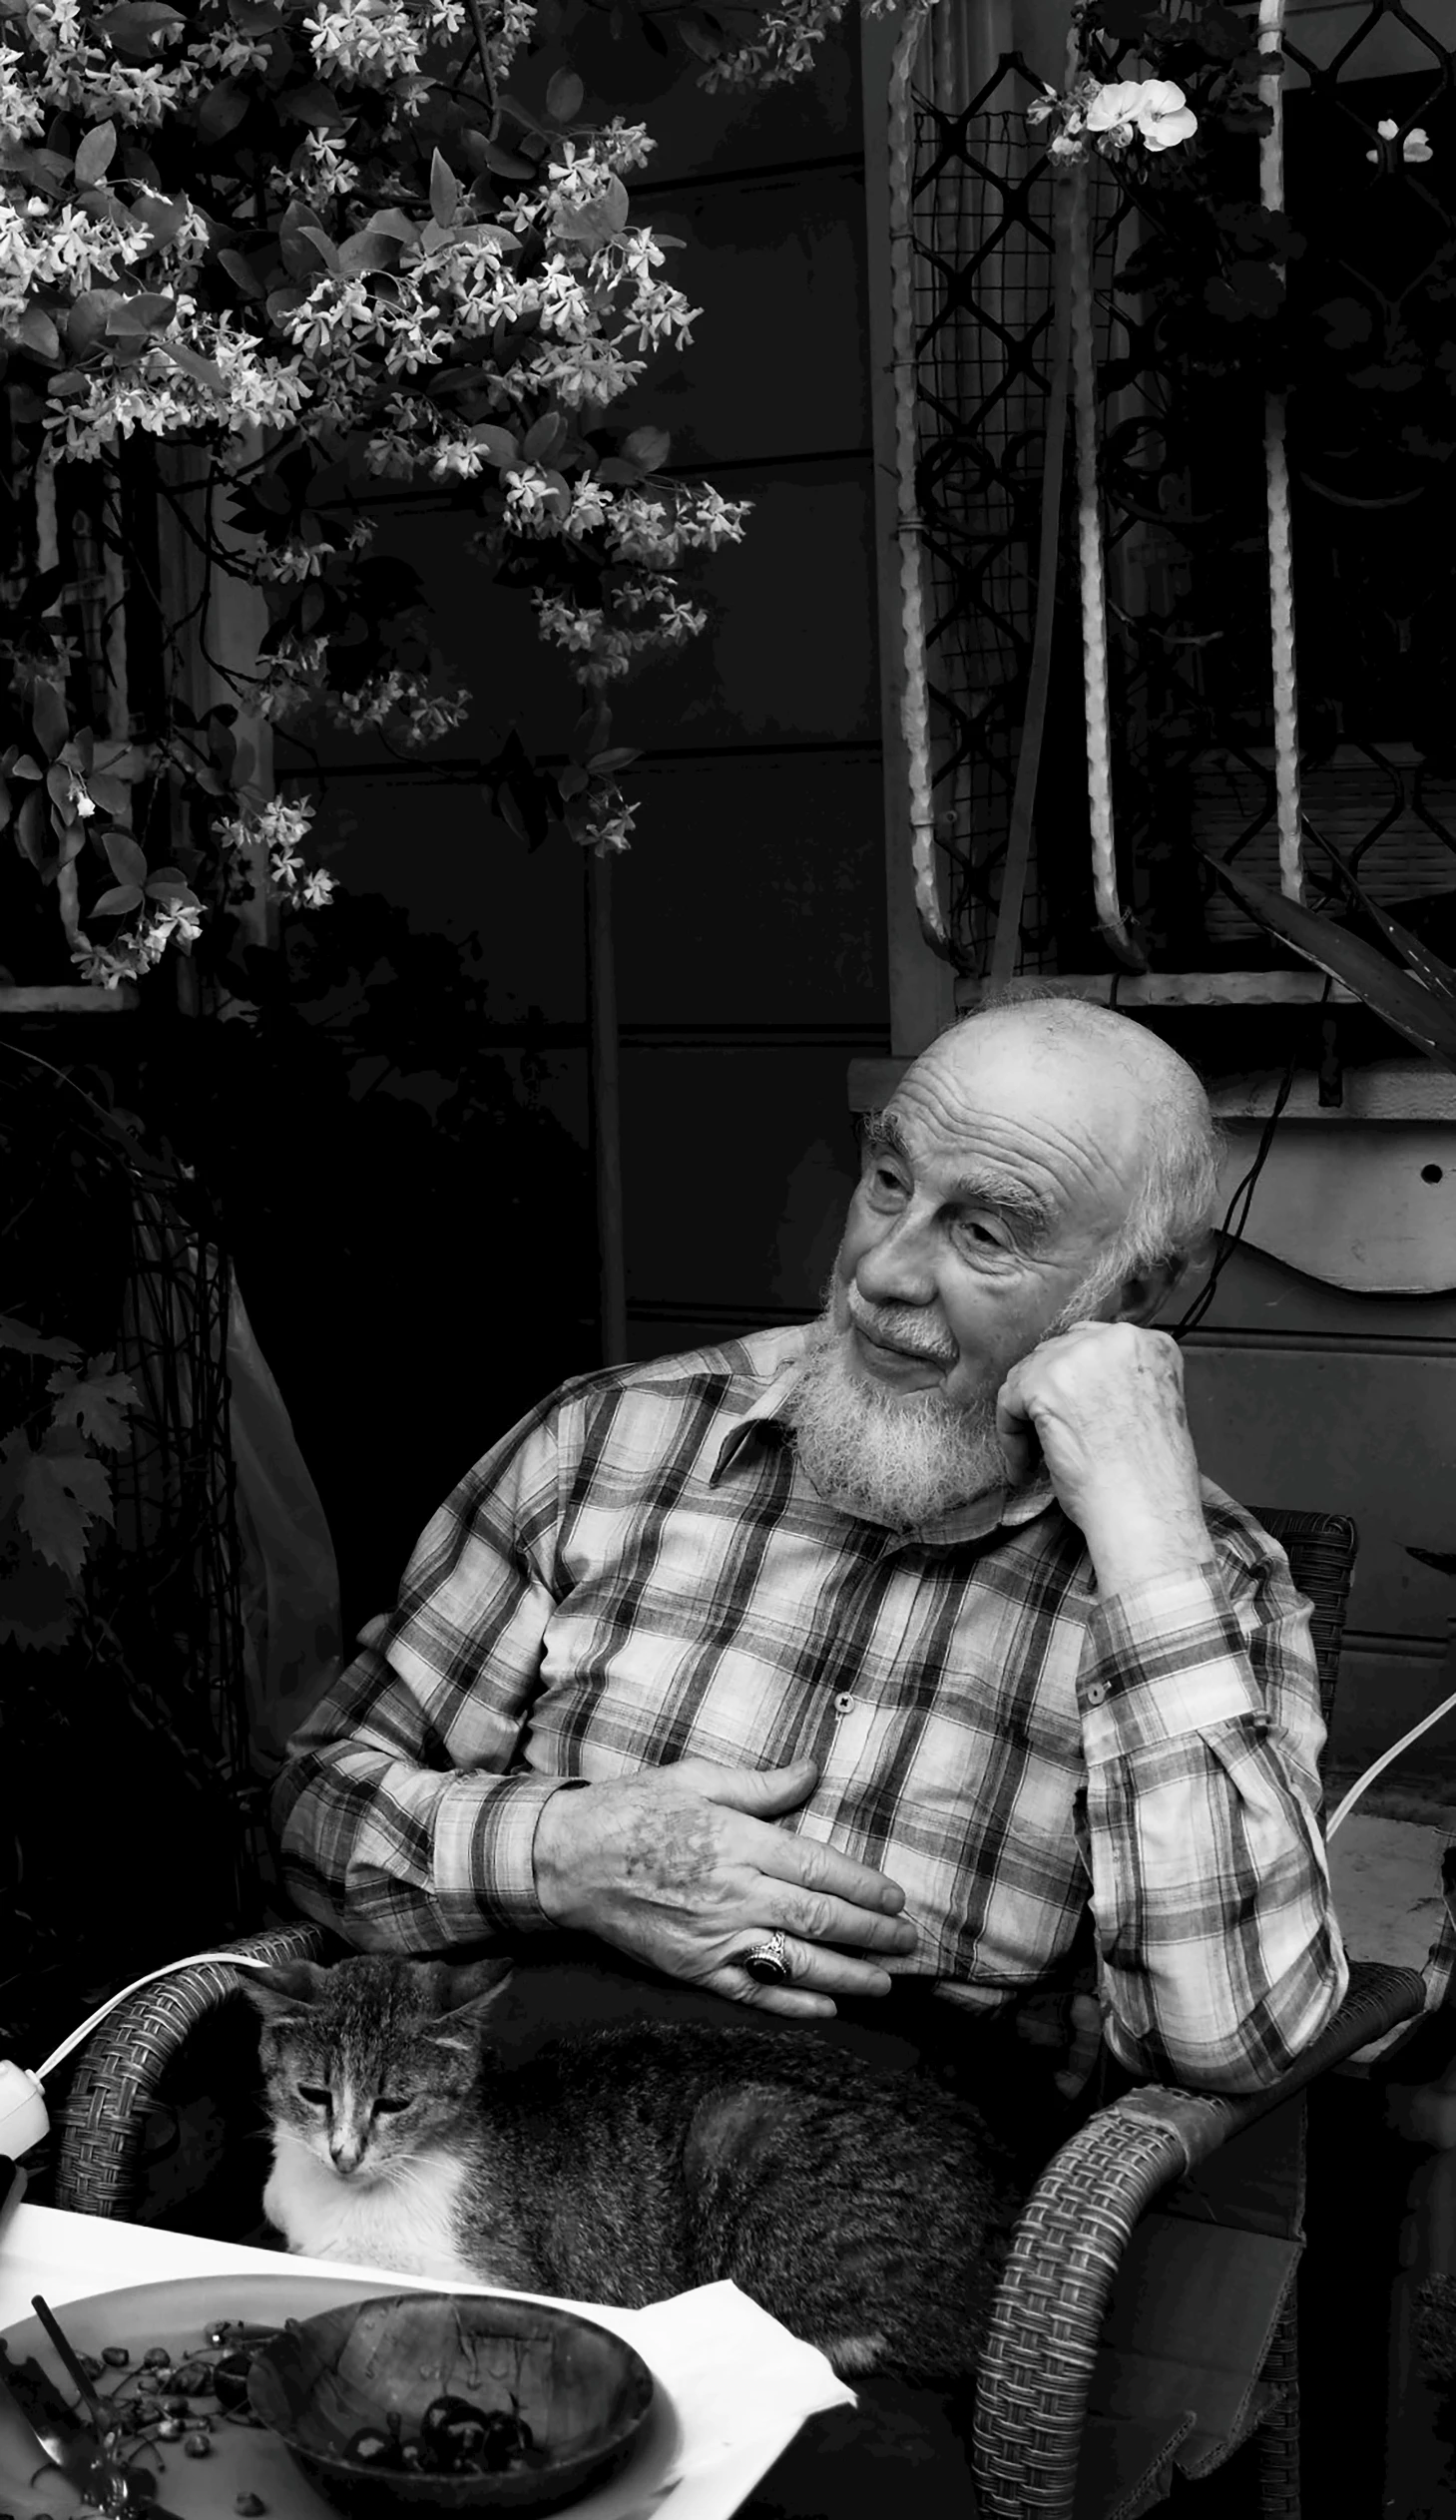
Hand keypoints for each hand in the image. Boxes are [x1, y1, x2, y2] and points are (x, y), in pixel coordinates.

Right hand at [531, 1755, 917, 2019]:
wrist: (569, 1859)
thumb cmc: (633, 1809)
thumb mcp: (696, 1778)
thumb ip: (760, 1784)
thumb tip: (813, 1771)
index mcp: (739, 1842)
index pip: (820, 1868)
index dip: (865, 1887)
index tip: (897, 1898)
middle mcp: (734, 1893)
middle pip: (819, 1917)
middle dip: (871, 1933)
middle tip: (909, 1943)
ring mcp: (714, 1936)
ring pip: (795, 1961)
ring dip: (846, 1974)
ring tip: (884, 1982)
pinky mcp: (692, 1967)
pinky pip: (750, 1992)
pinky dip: (790, 2004)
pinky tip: (824, 2008)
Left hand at [996, 1320, 1211, 1595]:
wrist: (1146, 1514)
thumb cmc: (1151, 1480)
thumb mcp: (1151, 1409)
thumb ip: (1119, 1382)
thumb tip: (1075, 1386)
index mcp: (1151, 1345)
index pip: (1092, 1346)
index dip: (1076, 1386)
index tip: (1073, 1418)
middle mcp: (1118, 1340)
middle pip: (1058, 1355)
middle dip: (1047, 1397)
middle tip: (1046, 1438)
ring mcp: (1080, 1357)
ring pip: (1030, 1376)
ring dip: (1026, 1417)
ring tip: (1035, 1458)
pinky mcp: (1045, 1383)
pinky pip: (1009, 1403)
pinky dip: (1011, 1438)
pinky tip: (1026, 1468)